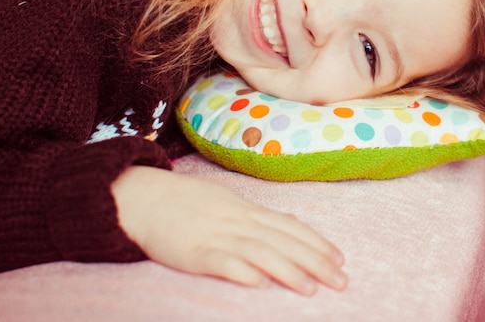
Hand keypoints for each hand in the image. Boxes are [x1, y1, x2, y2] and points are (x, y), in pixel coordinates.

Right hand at [111, 165, 346, 294]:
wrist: (143, 197)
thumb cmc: (185, 200)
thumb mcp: (227, 200)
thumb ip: (257, 214)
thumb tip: (289, 220)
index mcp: (245, 208)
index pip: (289, 225)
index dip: (317, 242)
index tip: (340, 259)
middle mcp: (236, 219)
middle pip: (282, 240)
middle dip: (315, 260)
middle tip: (341, 280)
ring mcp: (215, 234)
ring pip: (259, 251)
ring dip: (287, 270)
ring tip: (311, 289)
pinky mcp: (193, 252)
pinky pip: (221, 262)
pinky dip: (242, 272)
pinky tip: (260, 285)